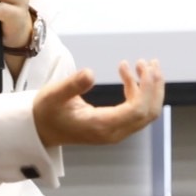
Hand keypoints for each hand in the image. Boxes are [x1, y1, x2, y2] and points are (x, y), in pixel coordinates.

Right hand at [32, 59, 163, 148]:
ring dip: (148, 88)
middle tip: (152, 63)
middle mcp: (113, 132)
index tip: (145, 67)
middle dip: (154, 87)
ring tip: (142, 64)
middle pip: (148, 113)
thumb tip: (90, 72)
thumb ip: (72, 85)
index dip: (147, 89)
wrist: (41, 129)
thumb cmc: (47, 112)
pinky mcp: (114, 126)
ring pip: (145, 112)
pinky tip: (126, 73)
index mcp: (101, 126)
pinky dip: (137, 91)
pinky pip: (135, 110)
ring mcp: (115, 131)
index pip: (136, 110)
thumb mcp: (54, 95)